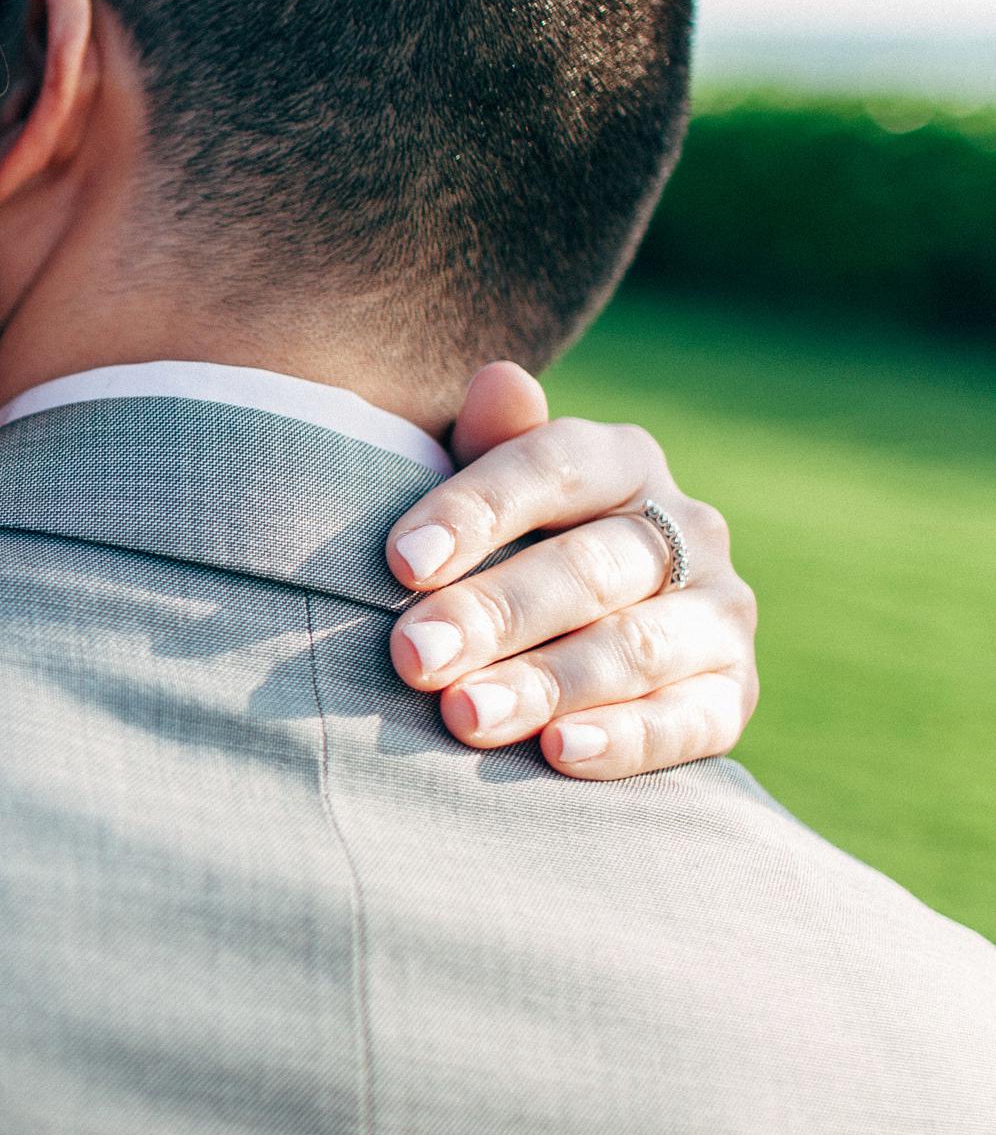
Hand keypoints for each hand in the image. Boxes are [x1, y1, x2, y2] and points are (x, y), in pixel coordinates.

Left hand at [385, 364, 759, 779]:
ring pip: (634, 645)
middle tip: (412, 657)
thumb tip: (498, 381)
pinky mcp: (733, 692)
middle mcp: (687, 527)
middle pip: (586, 567)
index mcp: (621, 459)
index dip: (475, 510)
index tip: (400, 563)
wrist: (571, 632)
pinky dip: (625, 739)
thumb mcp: (483, 490)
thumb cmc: (499, 549)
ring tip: (464, 716)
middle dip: (492, 614)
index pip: (552, 466)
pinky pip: (688, 720)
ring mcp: (720, 611)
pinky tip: (558, 753)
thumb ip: (486, 444)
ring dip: (546, 683)